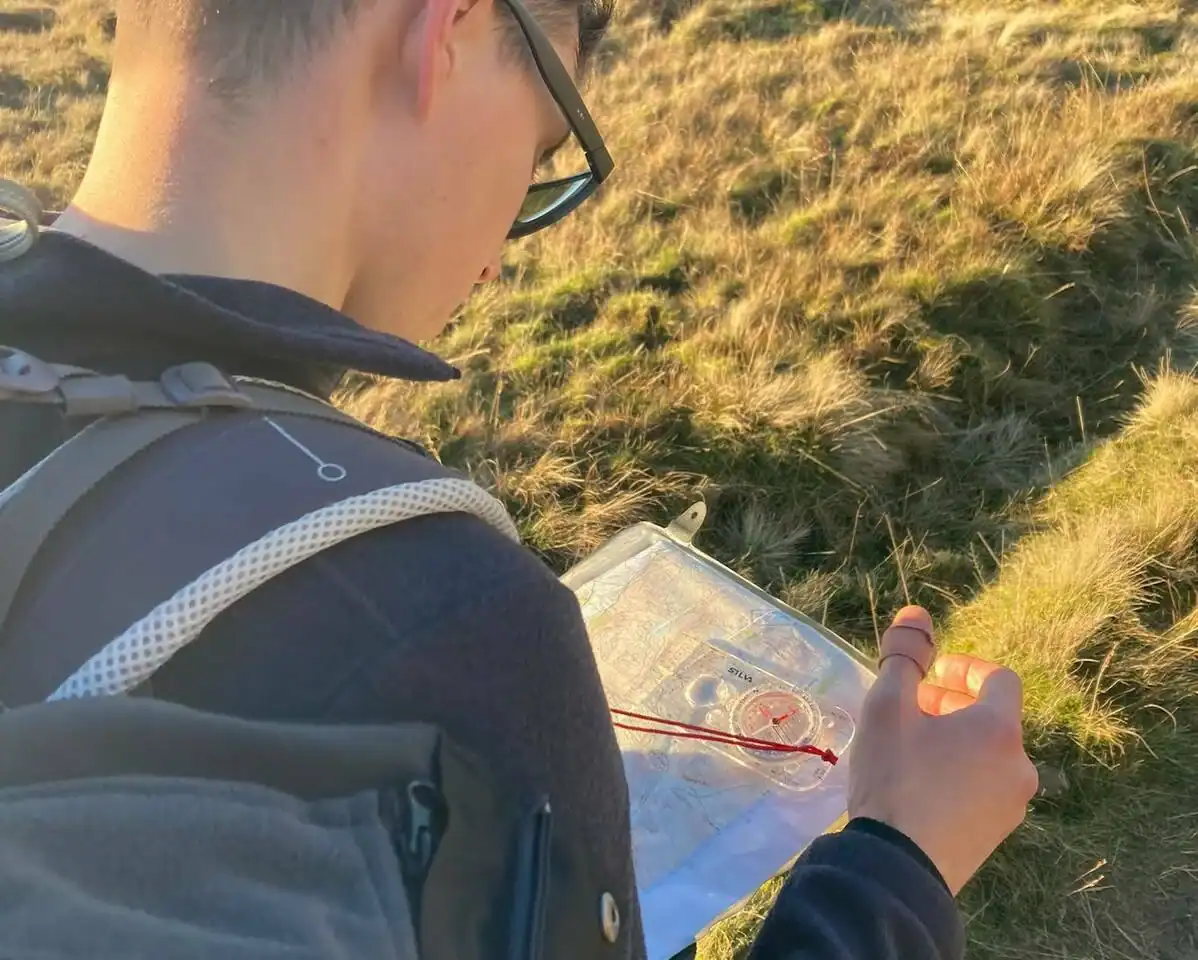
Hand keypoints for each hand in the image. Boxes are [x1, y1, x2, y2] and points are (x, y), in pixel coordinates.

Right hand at [847, 605, 1038, 894]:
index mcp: (998, 728)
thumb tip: (917, 614)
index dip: (967, 668)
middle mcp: (1018, 765)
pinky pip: (982, 789)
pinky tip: (919, 787)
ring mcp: (1011, 806)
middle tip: (913, 709)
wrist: (899, 866)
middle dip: (955, 705)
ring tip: (912, 749)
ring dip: (956, 741)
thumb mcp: (887, 707)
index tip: (933, 673)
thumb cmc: (895, 776)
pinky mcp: (995, 836)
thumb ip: (904, 656)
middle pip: (994, 719)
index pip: (1000, 679)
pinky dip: (959, 775)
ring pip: (988, 756)